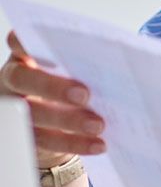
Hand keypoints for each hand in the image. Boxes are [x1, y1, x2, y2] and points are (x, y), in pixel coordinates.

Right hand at [0, 30, 105, 168]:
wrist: (53, 120)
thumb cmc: (67, 81)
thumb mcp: (71, 68)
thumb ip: (82, 62)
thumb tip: (119, 65)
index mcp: (24, 55)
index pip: (18, 43)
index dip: (27, 43)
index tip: (50, 43)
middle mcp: (13, 79)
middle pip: (23, 80)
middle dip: (53, 88)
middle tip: (84, 95)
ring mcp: (15, 109)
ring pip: (34, 116)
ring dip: (69, 121)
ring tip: (98, 125)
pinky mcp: (26, 137)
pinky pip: (48, 142)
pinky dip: (76, 143)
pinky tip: (99, 143)